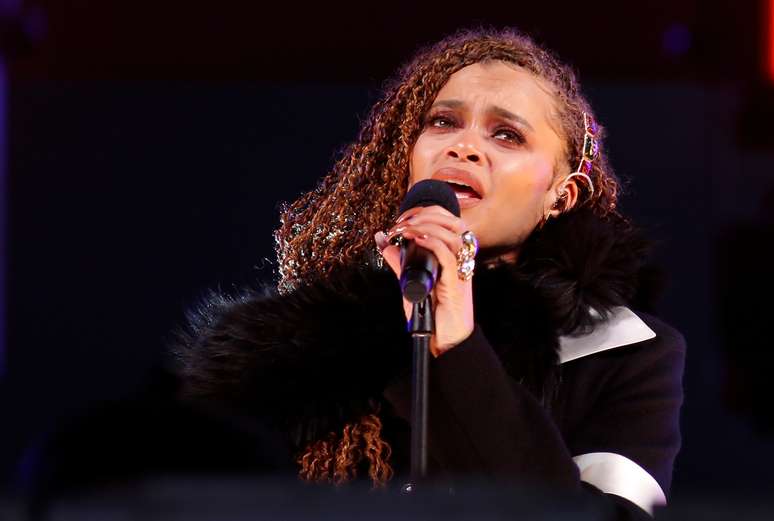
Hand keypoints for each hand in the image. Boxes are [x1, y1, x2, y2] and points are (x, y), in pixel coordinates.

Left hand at [374, 205, 473, 356]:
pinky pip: (449, 257)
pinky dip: (433, 243)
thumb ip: (399, 262)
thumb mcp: (410, 282)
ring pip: (454, 235)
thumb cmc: (430, 315)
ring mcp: (460, 272)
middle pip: (454, 222)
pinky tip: (418, 239)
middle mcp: (460, 261)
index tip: (402, 219)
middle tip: (401, 223)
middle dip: (427, 214)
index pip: (448, 220)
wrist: (443, 341)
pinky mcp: (456, 285)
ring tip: (405, 231)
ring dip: (427, 226)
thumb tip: (383, 241)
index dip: (427, 212)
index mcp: (452, 256)